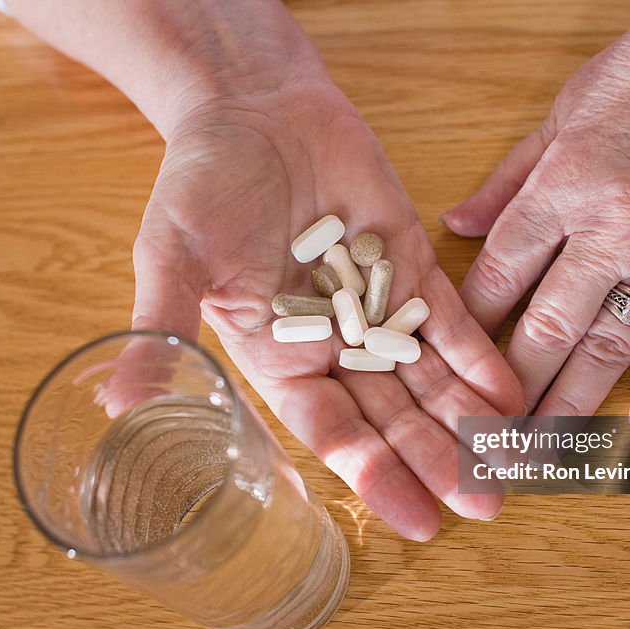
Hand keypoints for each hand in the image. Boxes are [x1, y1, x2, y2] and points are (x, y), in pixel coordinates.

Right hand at [133, 77, 522, 539]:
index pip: (331, 431)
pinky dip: (480, 356)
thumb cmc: (200, 182)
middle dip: (437, 461)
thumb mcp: (172, 256)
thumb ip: (164, 329)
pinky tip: (512, 394)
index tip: (419, 520)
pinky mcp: (411, 265)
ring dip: (469, 421)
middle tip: (486, 504)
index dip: (373, 475)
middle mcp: (332, 347)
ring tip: (513, 463)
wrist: (254, 107)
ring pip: (429, 378)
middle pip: (392, 416)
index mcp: (277, 358)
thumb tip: (116, 407)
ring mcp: (377, 308)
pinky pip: (451, 321)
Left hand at [442, 0, 629, 430]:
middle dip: (507, 392)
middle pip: (545, 329)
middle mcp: (614, 229)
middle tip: (478, 440)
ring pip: (608, 350)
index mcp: (565, 186)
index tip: (444, 366)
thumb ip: (507, 180)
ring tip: (536, 456)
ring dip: (568, 409)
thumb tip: (456, 225)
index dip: (468, 328)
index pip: (500, 277)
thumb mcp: (560, 112)